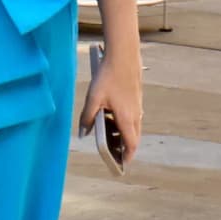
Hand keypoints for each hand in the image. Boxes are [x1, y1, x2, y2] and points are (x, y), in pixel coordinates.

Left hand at [88, 49, 145, 166]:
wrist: (123, 55)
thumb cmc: (108, 77)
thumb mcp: (93, 98)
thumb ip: (87, 118)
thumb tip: (83, 133)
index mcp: (126, 119)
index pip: (131, 145)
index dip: (127, 156)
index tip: (122, 164)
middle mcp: (135, 114)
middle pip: (133, 137)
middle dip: (124, 146)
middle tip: (113, 152)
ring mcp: (137, 105)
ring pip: (133, 126)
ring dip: (123, 133)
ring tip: (109, 133)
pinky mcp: (136, 96)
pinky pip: (132, 115)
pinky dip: (124, 121)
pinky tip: (112, 113)